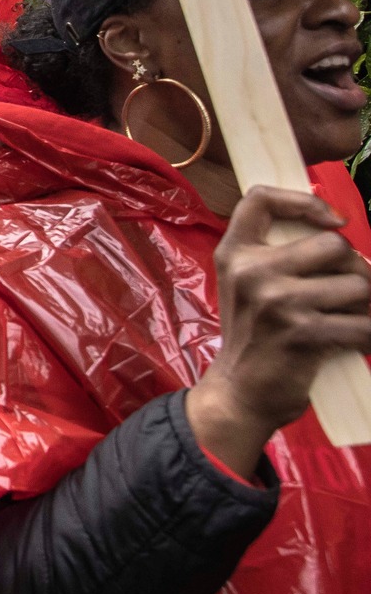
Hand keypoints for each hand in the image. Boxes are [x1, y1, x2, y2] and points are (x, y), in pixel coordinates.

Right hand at [187, 186, 370, 476]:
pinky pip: (363, 324)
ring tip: (351, 321)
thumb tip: (336, 229)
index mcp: (234, 254)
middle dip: (355, 269)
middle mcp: (252, 271)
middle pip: (334, 245)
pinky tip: (358, 343)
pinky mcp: (303, 334)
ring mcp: (277, 302)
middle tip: (349, 293)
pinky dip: (369, 336)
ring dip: (366, 307)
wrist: (240, 394)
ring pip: (357, 285)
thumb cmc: (253, 338)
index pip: (260, 199)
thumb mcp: (246, 287)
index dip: (303, 200)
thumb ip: (275, 256)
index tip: (333, 221)